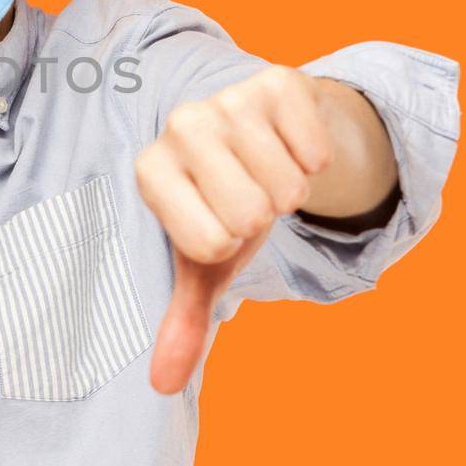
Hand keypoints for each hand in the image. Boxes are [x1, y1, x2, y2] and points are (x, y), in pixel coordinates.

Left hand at [134, 65, 331, 393]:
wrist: (260, 132)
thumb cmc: (222, 203)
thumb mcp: (205, 261)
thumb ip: (184, 321)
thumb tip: (163, 387)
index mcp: (150, 172)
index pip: (208, 242)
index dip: (228, 242)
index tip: (219, 220)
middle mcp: (178, 126)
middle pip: (251, 214)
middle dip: (263, 215)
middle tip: (248, 195)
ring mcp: (226, 98)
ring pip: (288, 187)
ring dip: (290, 188)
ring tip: (266, 170)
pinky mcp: (275, 79)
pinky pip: (315, 149)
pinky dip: (315, 157)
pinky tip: (290, 143)